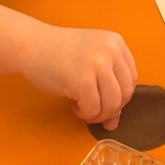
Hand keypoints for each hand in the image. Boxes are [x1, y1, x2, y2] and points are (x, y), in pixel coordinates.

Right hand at [18, 24, 137, 129]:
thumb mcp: (90, 61)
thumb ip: (107, 86)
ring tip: (84, 109)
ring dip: (98, 114)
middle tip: (94, 110)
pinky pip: (93, 109)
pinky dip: (85, 114)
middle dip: (111, 109)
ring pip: (112, 104)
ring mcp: (97, 64)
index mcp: (116, 42)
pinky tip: (74, 105)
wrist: (32, 44)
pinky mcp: (82, 79)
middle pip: (125, 93)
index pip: (132, 79)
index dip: (121, 97)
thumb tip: (114, 122)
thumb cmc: (59, 54)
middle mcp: (111, 50)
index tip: (107, 103)